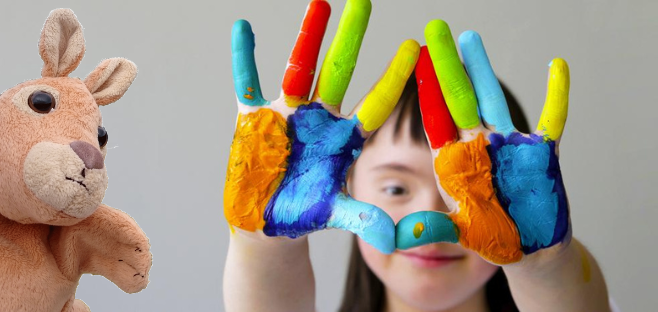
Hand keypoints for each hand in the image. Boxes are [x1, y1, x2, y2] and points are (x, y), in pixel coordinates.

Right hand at [223, 0, 419, 252]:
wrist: (266, 223)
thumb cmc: (305, 214)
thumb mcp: (336, 214)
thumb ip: (362, 218)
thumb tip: (393, 238)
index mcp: (344, 139)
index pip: (375, 102)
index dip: (393, 77)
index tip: (414, 48)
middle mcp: (319, 119)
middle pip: (338, 71)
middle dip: (351, 38)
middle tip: (364, 1)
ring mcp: (287, 115)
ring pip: (298, 68)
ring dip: (307, 36)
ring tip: (320, 2)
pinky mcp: (254, 120)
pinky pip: (247, 84)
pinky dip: (244, 58)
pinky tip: (243, 28)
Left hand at [395, 20, 570, 263]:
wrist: (531, 252)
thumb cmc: (492, 240)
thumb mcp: (459, 233)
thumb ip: (433, 230)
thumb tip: (399, 237)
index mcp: (454, 162)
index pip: (435, 119)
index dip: (425, 88)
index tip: (413, 56)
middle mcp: (478, 146)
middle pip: (460, 98)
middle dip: (448, 65)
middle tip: (436, 30)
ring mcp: (509, 146)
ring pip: (493, 99)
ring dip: (484, 69)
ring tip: (470, 37)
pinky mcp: (541, 154)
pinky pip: (553, 119)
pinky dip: (557, 94)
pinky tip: (557, 65)